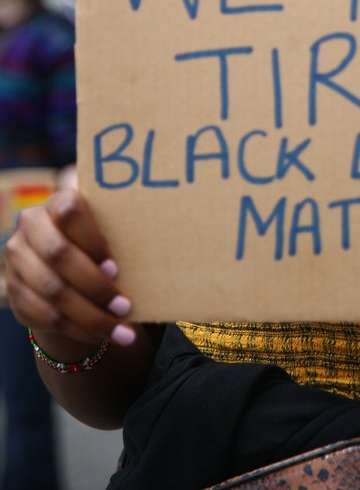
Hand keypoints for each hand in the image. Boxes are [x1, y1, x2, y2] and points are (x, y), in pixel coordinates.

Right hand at [5, 189, 135, 347]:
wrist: (66, 264)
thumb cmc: (101, 240)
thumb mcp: (110, 227)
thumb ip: (124, 227)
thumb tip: (168, 234)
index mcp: (57, 201)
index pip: (70, 211)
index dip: (92, 240)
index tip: (116, 268)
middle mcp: (31, 225)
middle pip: (59, 254)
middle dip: (95, 285)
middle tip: (126, 307)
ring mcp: (18, 259)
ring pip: (52, 290)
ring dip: (90, 315)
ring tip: (122, 330)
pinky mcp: (15, 291)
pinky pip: (45, 315)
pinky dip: (77, 329)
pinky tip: (101, 336)